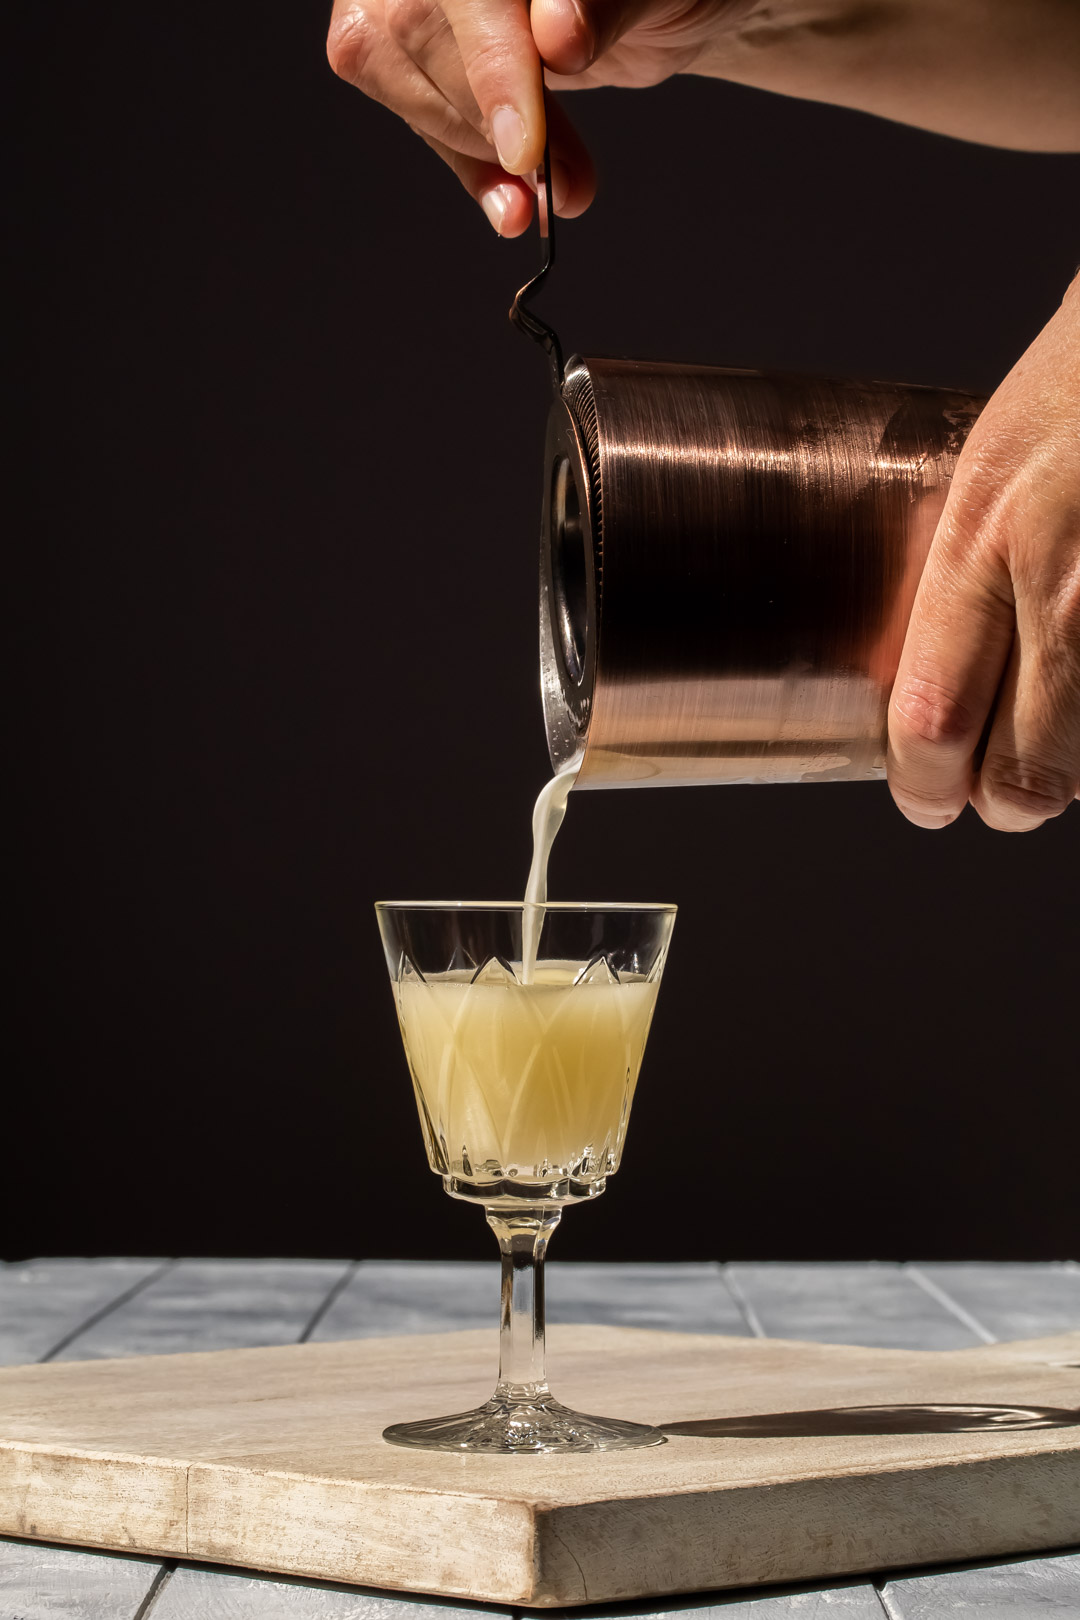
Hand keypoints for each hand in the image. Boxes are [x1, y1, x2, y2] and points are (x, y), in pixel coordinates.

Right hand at [325, 0, 740, 235]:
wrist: (669, 8)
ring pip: (393, 72)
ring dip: (473, 155)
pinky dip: (469, 166)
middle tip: (553, 181)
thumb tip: (556, 36)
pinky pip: (417, 109)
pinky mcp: (420, 48)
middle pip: (409, 30)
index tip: (525, 147)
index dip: (490, 69)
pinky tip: (511, 201)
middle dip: (485, 122)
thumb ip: (604, 2)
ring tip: (545, 197)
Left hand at [887, 274, 1079, 831]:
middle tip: (992, 790)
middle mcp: (1067, 586)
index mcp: (985, 538)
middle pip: (1023, 777)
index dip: (922, 782)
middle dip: (1001, 800)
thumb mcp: (982, 471)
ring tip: (1053, 735)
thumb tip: (927, 691)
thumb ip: (958, 581)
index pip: (932, 719)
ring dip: (1066, 771)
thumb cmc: (1079, 386)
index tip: (924, 791)